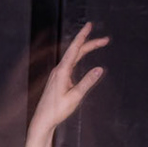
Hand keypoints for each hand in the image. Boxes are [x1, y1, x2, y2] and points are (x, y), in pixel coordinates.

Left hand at [28, 23, 109, 145]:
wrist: (42, 120)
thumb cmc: (56, 111)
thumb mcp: (75, 97)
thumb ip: (87, 82)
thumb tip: (99, 69)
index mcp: (62, 72)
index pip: (74, 49)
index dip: (83, 36)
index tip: (89, 25)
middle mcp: (58, 70)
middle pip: (76, 51)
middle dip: (91, 43)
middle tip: (106, 39)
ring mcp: (57, 74)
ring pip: (73, 56)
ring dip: (86, 49)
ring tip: (99, 44)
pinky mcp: (57, 79)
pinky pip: (70, 63)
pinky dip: (79, 56)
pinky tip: (83, 56)